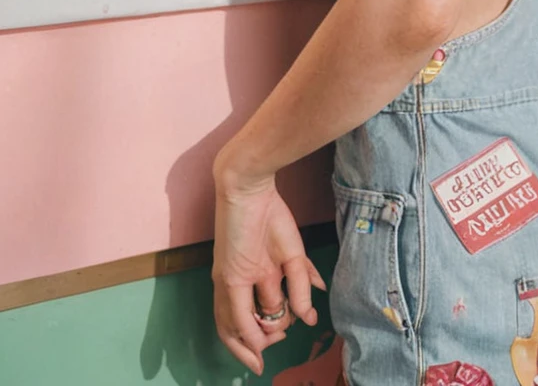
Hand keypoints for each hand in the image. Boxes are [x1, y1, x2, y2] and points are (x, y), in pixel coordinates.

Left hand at [212, 173, 325, 376]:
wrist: (250, 187)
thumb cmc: (270, 214)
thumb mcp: (293, 255)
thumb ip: (301, 285)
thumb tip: (309, 318)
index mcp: (247, 277)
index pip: (245, 320)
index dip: (256, 343)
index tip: (275, 349)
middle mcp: (235, 285)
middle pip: (240, 328)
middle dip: (262, 341)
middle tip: (282, 337)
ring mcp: (230, 282)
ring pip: (235, 327)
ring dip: (257, 341)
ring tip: (277, 338)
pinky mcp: (229, 276)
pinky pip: (236, 314)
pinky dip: (247, 334)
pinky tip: (261, 344)